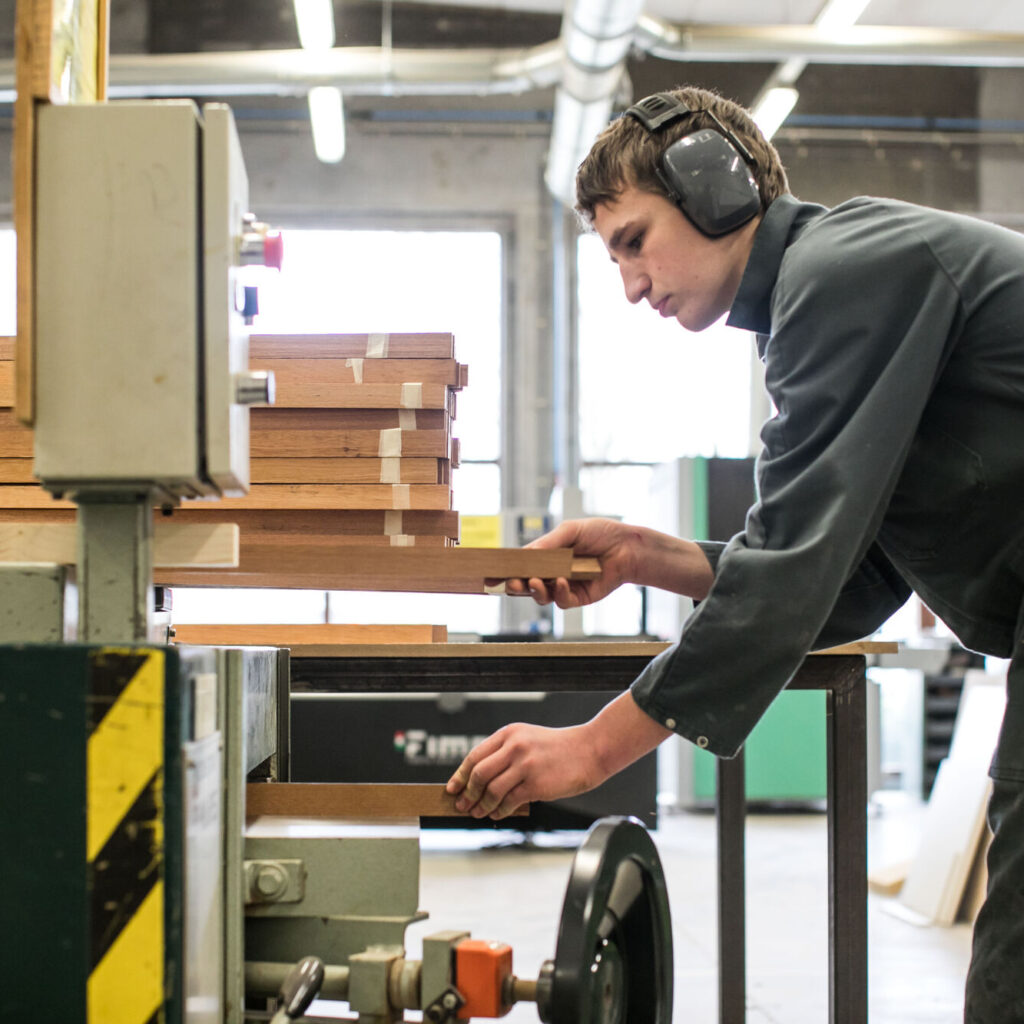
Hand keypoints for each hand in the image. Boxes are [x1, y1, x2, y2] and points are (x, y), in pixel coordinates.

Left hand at [446, 692, 673, 819]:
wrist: (590, 750)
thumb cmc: (558, 749)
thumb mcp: (527, 740)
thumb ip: (505, 754)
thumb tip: (479, 780)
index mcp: (509, 734)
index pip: (474, 756)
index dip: (460, 775)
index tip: (452, 788)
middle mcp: (514, 746)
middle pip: (478, 774)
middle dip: (467, 793)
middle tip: (462, 805)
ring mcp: (525, 765)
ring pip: (491, 790)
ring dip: (481, 806)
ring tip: (477, 813)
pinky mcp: (535, 783)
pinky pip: (508, 801)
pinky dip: (499, 811)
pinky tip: (497, 814)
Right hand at [504, 517, 641, 608]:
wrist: (628, 547)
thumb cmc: (600, 534)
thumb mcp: (570, 531)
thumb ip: (547, 543)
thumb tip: (525, 554)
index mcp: (546, 556)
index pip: (521, 565)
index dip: (507, 570)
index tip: (493, 574)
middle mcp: (552, 572)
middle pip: (527, 585)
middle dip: (516, 585)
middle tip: (512, 583)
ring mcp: (564, 586)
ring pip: (541, 596)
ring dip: (535, 591)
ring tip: (534, 582)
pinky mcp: (579, 597)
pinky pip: (562, 601)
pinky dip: (559, 593)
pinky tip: (562, 582)